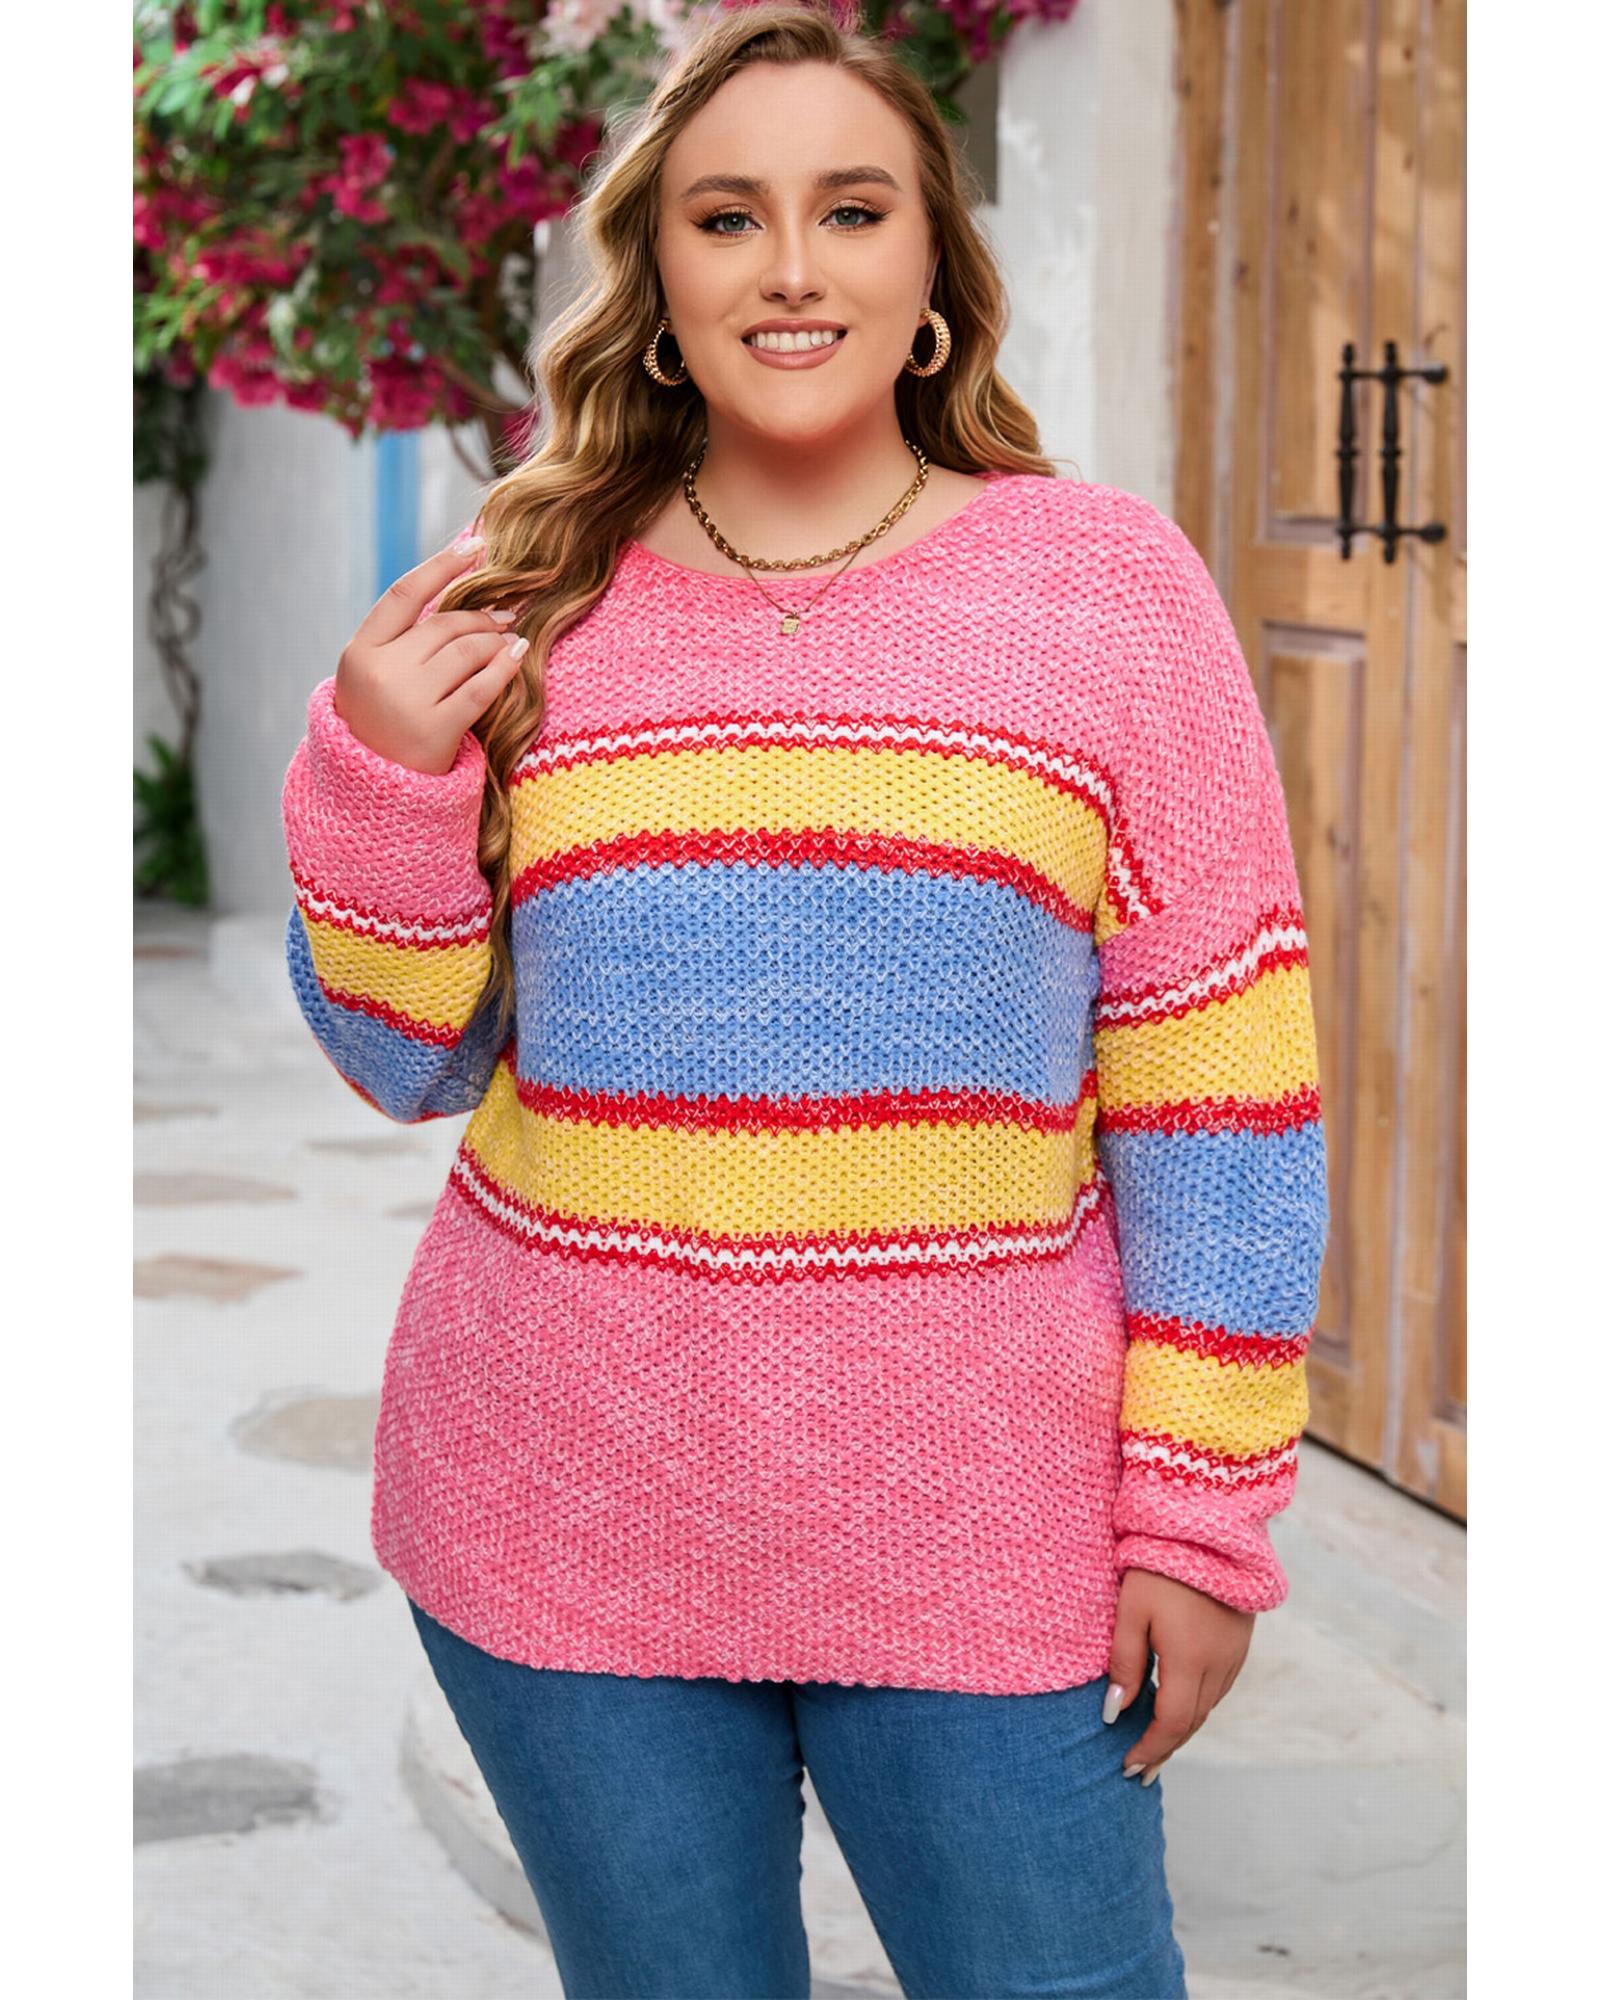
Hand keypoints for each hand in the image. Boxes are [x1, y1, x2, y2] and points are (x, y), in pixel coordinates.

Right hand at [334, 537, 524, 775]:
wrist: (372, 794)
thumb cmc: (379, 726)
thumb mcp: (372, 678)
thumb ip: (402, 640)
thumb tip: (456, 590)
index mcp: (359, 653)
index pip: (406, 594)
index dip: (442, 565)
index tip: (474, 545)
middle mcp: (380, 673)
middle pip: (443, 625)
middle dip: (480, 616)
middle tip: (505, 615)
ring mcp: (407, 702)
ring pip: (466, 651)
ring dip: (495, 640)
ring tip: (510, 638)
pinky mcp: (435, 731)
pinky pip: (481, 688)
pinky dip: (504, 667)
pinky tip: (517, 654)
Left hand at [1106, 1567, 1253, 1783]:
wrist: (1209, 1526)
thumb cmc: (1160, 1564)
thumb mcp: (1131, 1610)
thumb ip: (1124, 1662)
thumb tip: (1115, 1713)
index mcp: (1190, 1660)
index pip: (1171, 1723)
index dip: (1150, 1748)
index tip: (1127, 1766)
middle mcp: (1219, 1664)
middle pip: (1193, 1721)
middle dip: (1166, 1748)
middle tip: (1140, 1771)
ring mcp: (1235, 1653)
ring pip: (1209, 1706)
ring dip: (1184, 1729)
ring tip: (1157, 1746)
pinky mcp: (1241, 1640)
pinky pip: (1219, 1686)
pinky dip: (1198, 1705)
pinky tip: (1182, 1707)